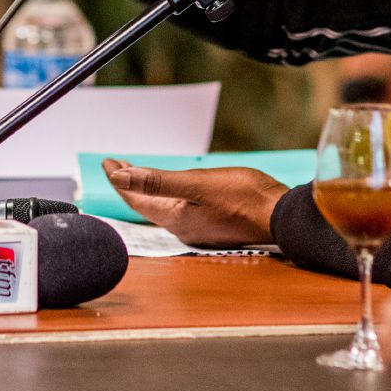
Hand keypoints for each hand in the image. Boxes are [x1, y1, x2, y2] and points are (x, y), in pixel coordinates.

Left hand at [102, 161, 285, 247]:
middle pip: (146, 205)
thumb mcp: (197, 184)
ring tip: (139, 174)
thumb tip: (119, 179)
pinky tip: (175, 189)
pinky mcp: (214, 224)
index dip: (119, 180)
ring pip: (163, 208)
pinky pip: (180, 209)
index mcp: (176, 217)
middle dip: (130, 184)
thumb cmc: (245, 198)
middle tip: (118, 165)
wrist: (282, 215)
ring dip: (148, 190)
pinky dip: (168, 195)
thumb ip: (157, 182)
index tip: (107, 163)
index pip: (136, 200)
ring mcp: (200, 228)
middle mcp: (184, 227)